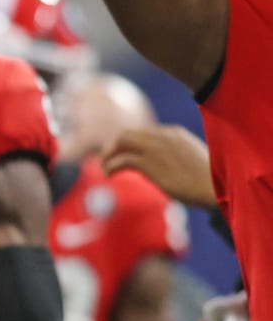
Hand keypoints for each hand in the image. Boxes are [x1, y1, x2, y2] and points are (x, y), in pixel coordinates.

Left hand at [101, 125, 216, 209]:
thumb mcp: (188, 161)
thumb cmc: (207, 180)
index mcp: (173, 133)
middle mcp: (162, 136)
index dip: (127, 144)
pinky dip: (111, 166)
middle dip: (112, 146)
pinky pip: (121, 160)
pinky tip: (109, 175)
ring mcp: (156, 148)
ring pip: (120, 142)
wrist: (216, 188)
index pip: (141, 132)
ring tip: (104, 168)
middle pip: (126, 133)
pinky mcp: (150, 164)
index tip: (120, 154)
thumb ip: (169, 158)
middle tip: (105, 160)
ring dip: (108, 155)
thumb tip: (150, 169)